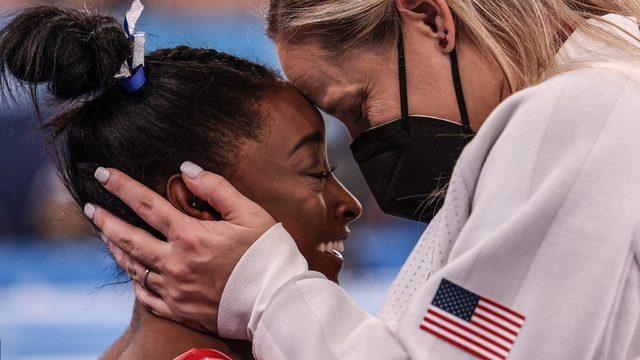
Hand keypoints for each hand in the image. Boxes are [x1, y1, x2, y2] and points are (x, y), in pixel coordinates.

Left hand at [86, 162, 275, 333]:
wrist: (276, 301)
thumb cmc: (266, 254)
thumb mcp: (249, 213)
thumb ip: (216, 188)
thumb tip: (187, 169)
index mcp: (191, 236)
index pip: (147, 205)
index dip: (122, 187)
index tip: (103, 174)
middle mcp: (176, 263)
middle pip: (129, 239)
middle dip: (105, 221)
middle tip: (90, 208)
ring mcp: (175, 289)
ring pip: (133, 267)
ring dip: (117, 249)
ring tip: (106, 236)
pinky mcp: (180, 310)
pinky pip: (146, 296)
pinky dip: (135, 282)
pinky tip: (132, 273)